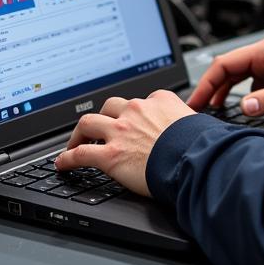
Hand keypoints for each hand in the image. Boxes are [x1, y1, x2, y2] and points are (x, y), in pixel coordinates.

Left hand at [53, 90, 193, 195]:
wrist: (195, 159)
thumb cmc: (201, 144)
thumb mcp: (196, 122)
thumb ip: (186, 122)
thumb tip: (195, 130)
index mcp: (158, 101)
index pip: (140, 101)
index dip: (132, 112)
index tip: (128, 119)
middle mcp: (136, 111)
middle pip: (109, 106)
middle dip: (102, 117)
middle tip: (98, 129)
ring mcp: (121, 131)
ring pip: (89, 123)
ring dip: (79, 133)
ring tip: (75, 142)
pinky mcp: (110, 155)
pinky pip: (80, 154)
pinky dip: (68, 158)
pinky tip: (62, 163)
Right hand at [186, 36, 263, 116]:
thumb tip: (245, 108)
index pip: (226, 63)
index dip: (206, 83)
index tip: (195, 101)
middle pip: (228, 68)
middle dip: (211, 88)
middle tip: (197, 109)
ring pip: (238, 74)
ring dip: (225, 90)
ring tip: (212, 110)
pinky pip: (251, 81)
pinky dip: (241, 93)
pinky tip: (239, 107)